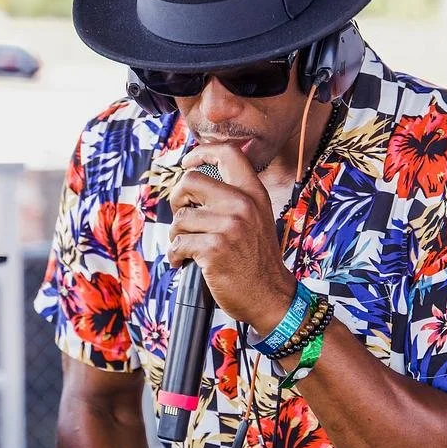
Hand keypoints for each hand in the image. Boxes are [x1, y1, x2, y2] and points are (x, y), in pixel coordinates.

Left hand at [167, 143, 296, 331]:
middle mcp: (243, 205)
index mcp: (254, 193)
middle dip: (177, 199)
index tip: (189, 162)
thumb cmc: (257, 260)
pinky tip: (184, 262)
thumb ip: (238, 197)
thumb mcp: (258, 218)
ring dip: (177, 236)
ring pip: (180, 219)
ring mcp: (229, 227)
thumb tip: (200, 180)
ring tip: (188, 247)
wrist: (270, 295)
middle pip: (190, 181)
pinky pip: (179, 244)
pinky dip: (176, 256)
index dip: (202, 152)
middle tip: (183, 215)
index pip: (228, 153)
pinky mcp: (215, 249)